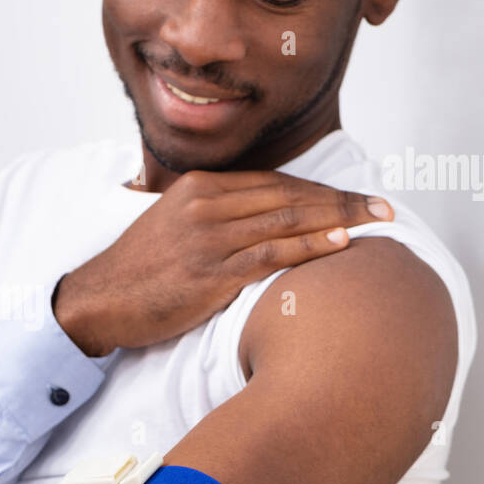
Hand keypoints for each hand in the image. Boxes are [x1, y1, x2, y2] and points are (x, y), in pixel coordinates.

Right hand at [53, 171, 393, 355]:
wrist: (98, 301)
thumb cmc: (137, 272)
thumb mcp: (171, 227)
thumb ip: (211, 217)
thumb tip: (254, 223)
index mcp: (198, 188)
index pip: (273, 182)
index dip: (319, 189)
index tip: (354, 197)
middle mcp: (206, 205)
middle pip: (288, 195)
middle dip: (342, 199)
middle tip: (385, 206)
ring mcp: (208, 238)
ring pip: (287, 220)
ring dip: (339, 217)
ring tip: (378, 221)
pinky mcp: (209, 273)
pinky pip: (271, 254)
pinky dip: (310, 246)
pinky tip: (342, 242)